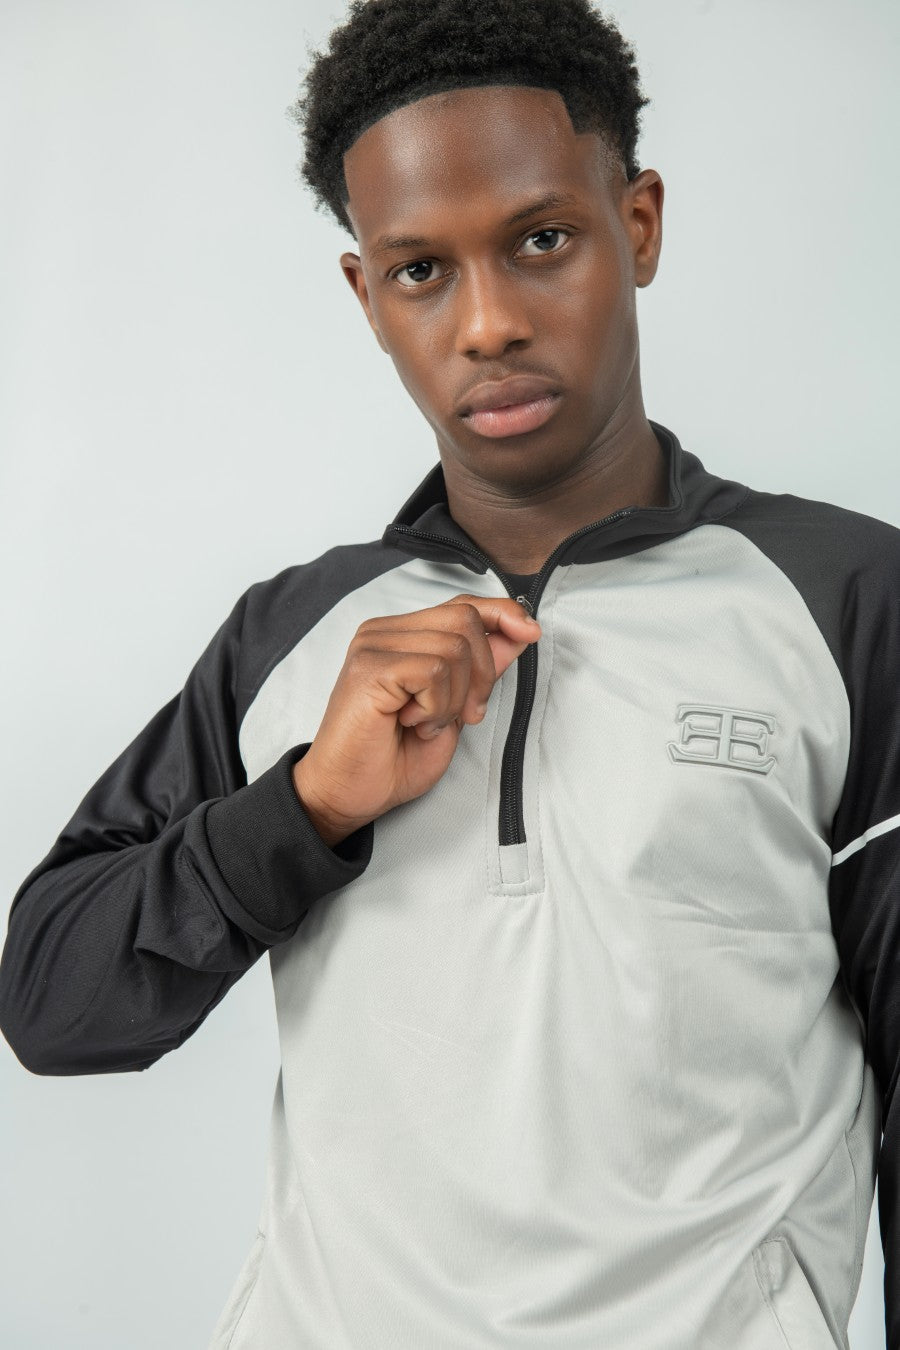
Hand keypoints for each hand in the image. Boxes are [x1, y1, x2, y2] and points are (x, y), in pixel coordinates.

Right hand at [292, 594, 540, 845]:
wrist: (346, 795)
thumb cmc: (391, 759)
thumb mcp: (454, 710)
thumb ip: (481, 670)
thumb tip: (519, 632)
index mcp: (400, 635)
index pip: (461, 604)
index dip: (501, 613)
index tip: (530, 632)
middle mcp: (383, 632)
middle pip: (465, 619)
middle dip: (482, 672)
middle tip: (464, 716)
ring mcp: (373, 646)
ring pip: (454, 647)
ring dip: (455, 698)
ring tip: (426, 724)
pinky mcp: (369, 668)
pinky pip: (434, 671)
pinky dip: (436, 706)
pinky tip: (412, 724)